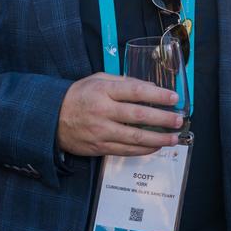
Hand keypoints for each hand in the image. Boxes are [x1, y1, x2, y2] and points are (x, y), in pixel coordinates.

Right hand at [57, 73, 183, 156]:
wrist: (51, 118)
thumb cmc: (78, 96)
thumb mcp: (98, 80)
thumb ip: (123, 82)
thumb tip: (150, 87)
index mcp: (103, 91)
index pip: (136, 91)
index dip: (158, 95)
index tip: (174, 97)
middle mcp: (103, 111)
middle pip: (139, 115)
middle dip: (163, 118)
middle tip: (178, 120)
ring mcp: (101, 131)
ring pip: (135, 137)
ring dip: (158, 139)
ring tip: (173, 138)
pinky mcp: (100, 147)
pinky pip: (126, 150)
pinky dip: (143, 149)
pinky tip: (155, 146)